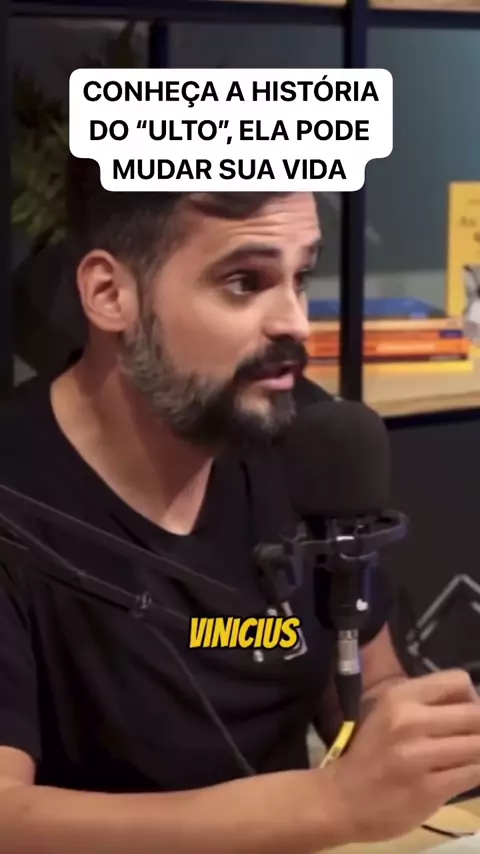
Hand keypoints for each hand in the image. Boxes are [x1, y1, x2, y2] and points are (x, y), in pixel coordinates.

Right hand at [321, 670, 479, 843]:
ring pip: (478, 744)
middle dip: (479, 727)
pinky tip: (461, 774)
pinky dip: (475, 772)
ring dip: (478, 751)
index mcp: (399, 696)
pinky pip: (473, 773)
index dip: (471, 697)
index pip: (458, 681)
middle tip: (468, 739)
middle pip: (475, 714)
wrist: (343, 798)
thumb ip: (426, 703)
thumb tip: (474, 701)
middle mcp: (408, 720)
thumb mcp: (389, 712)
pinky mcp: (428, 789)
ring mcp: (418, 755)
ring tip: (465, 756)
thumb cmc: (371, 752)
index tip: (464, 713)